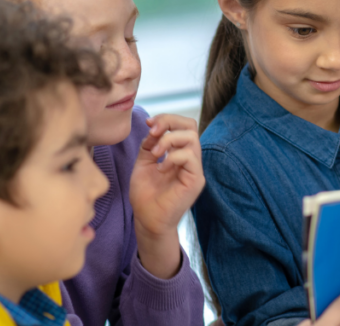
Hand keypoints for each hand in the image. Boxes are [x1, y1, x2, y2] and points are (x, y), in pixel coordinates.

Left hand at [129, 113, 205, 278]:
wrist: (147, 220)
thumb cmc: (146, 195)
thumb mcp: (143, 163)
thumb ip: (150, 144)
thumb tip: (154, 127)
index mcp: (179, 152)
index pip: (182, 125)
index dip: (167, 119)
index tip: (148, 123)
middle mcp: (190, 158)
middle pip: (190, 126)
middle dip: (170, 122)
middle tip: (152, 131)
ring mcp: (194, 169)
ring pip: (191, 138)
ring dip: (169, 139)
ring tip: (155, 153)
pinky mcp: (195, 180)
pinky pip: (189, 157)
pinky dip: (172, 157)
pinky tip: (160, 169)